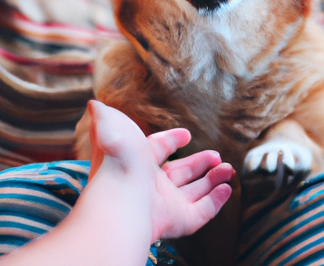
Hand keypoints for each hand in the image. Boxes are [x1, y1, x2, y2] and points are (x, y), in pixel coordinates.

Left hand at [88, 100, 234, 241]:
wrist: (119, 197)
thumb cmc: (116, 160)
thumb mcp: (109, 127)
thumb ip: (105, 115)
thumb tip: (94, 103)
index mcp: (138, 162)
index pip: (157, 150)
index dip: (171, 141)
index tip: (186, 135)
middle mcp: (152, 184)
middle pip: (181, 173)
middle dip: (201, 163)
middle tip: (217, 156)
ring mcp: (165, 204)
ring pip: (194, 192)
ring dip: (213, 180)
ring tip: (228, 169)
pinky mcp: (177, 221)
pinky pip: (202, 212)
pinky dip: (216, 201)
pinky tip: (227, 188)